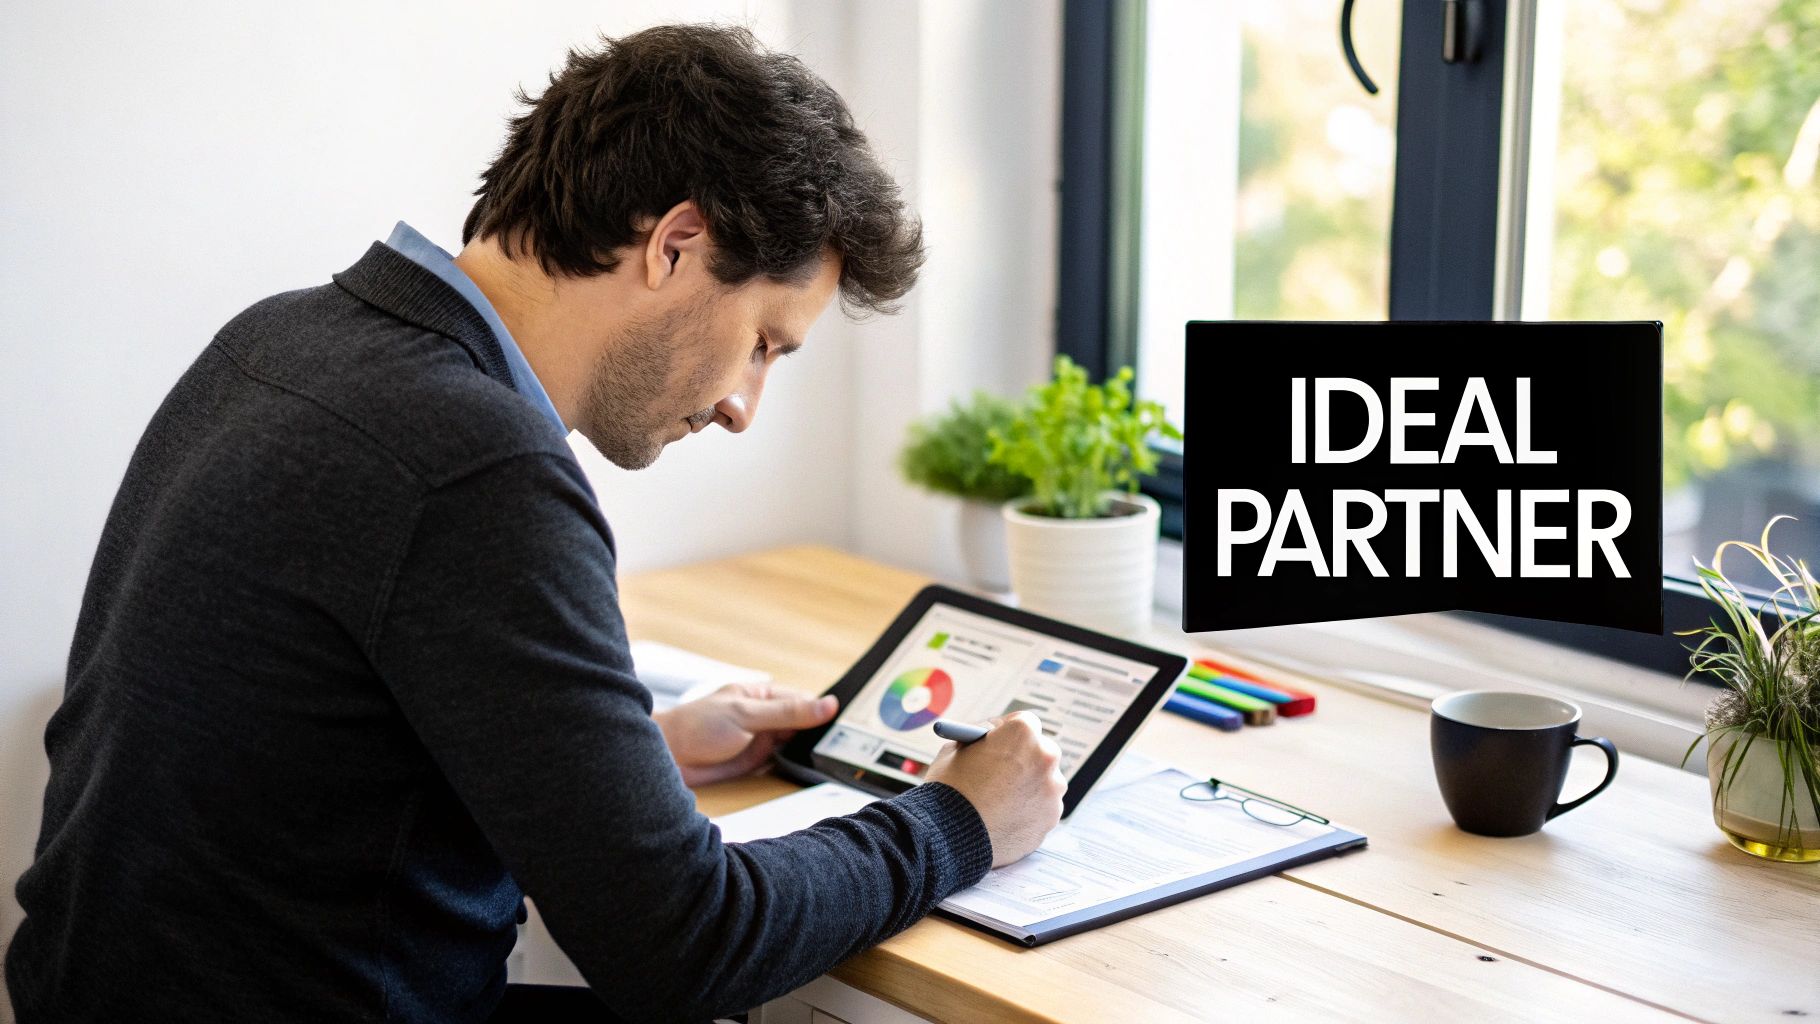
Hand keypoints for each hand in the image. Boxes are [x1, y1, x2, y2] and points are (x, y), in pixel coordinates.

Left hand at [653, 682, 837, 786]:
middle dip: (820, 734)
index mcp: (763, 695)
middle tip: (849, 746)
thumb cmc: (696, 726)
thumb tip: (828, 704)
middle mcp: (765, 718)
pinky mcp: (756, 765)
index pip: (805, 700)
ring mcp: (761, 742)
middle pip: (803, 725)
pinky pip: (784, 766)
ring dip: (810, 754)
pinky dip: (796, 769)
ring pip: (796, 747)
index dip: (825, 712)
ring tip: (835, 760)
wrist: (665, 758)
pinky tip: (812, 774)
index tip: (848, 724)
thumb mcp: (747, 715)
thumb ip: (788, 712)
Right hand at [923, 711, 1065, 866]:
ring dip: (1027, 787)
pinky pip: (1042, 808)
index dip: (1007, 732)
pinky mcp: (1051, 818)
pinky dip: (1028, 812)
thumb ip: (980, 740)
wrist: (949, 836)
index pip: (1024, 722)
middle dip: (1024, 758)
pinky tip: (1004, 818)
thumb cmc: (949, 790)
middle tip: (1004, 770)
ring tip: (999, 801)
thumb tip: (991, 739)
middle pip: (1040, 750)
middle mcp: (1045, 757)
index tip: (999, 741)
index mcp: (1022, 733)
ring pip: (1043, 782)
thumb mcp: (956, 749)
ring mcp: (1052, 790)